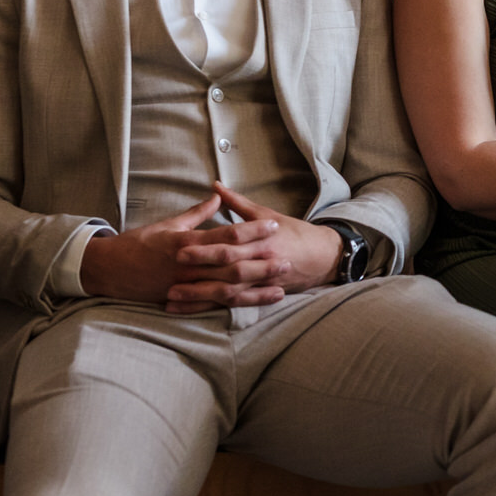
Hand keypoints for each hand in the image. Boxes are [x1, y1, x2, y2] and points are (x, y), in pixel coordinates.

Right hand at [79, 192, 290, 310]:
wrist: (106, 270)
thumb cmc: (137, 244)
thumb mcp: (166, 224)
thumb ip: (196, 214)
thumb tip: (217, 196)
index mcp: (185, 242)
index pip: (224, 236)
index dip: (250, 230)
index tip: (273, 225)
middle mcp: (187, 266)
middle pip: (230, 265)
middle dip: (261, 262)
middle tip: (288, 257)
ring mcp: (185, 286)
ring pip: (225, 289)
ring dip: (255, 287)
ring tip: (280, 284)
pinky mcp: (182, 301)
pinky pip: (213, 305)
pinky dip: (236, 305)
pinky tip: (255, 303)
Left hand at [162, 182, 341, 312]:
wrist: (324, 256)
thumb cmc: (294, 232)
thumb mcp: (268, 214)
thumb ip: (238, 203)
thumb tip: (215, 186)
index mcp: (262, 238)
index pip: (230, 243)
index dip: (205, 247)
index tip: (180, 247)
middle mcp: (262, 260)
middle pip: (227, 267)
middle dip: (199, 271)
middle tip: (171, 273)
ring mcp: (263, 280)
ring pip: (228, 290)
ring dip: (200, 295)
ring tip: (173, 296)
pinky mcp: (263, 293)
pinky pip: (235, 304)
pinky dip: (212, 307)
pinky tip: (191, 309)